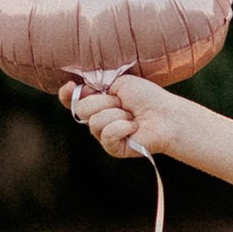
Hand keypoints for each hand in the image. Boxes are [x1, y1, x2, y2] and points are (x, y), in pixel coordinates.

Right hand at [58, 74, 186, 159]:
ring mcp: (104, 135)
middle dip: (104, 102)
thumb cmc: (147, 97)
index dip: (67, 95)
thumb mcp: (120, 83)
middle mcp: (98, 119)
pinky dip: (122, 127)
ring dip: (117, 114)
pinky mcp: (112, 148)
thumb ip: (97, 85)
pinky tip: (133, 127)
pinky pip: (107, 135)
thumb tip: (79, 88)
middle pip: (81, 110)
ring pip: (94, 122)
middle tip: (123, 103)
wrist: (165, 115)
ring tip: (132, 116)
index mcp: (98, 102)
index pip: (72, 101)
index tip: (71, 86)